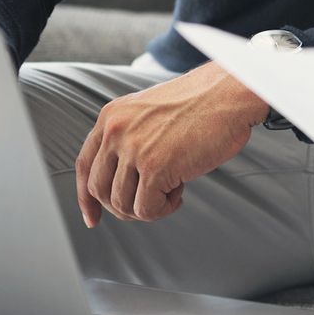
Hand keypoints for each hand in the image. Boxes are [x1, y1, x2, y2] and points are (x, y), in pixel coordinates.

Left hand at [74, 62, 266, 224]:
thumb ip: (129, 139)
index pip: (84, 165)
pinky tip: (180, 193)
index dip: (86, 198)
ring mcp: (134, 149)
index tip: (92, 219)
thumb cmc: (200, 106)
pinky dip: (163, 209)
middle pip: (99, 190)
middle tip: (149, 205)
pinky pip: (146, 209)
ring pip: (122, 204)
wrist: (229, 95)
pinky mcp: (155, 166)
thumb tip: (120, 184)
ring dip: (148, 207)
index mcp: (111, 117)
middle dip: (121, 208)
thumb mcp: (150, 114)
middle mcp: (116, 131)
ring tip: (172, 192)